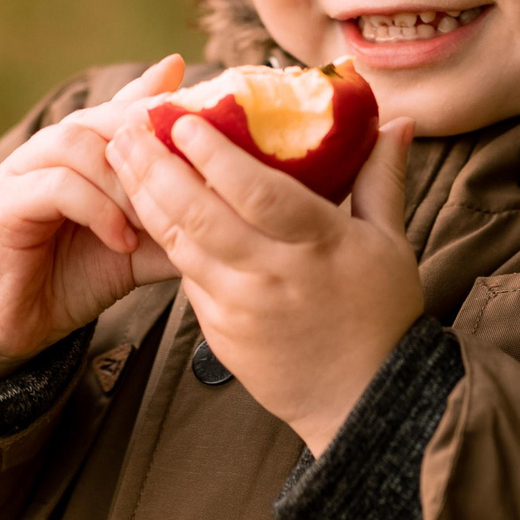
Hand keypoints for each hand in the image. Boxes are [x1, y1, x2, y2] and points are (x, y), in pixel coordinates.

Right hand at [0, 55, 186, 387]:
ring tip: (152, 219)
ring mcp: (21, 171)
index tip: (210, 114)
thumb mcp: (139, 244)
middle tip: (191, 169)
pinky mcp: (3, 204)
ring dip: (124, 178)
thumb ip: (174, 217)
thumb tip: (233, 206)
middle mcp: (50, 149)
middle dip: (151, 139)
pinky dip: (97, 208)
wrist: (17, 327)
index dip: (165, 105)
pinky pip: (56, 185)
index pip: (126, 108)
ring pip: (78, 143)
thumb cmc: (77, 277)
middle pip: (105, 115)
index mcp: (82, 148)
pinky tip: (122, 239)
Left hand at [106, 109, 421, 454]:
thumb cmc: (381, 314)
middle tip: (129, 124)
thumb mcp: (390, 243)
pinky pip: (185, 276)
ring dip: (145, 196)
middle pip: (200, 215)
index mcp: (318, 245)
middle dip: (156, 166)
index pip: (257, 193)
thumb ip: (382, 177)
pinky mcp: (219, 331)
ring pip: (179, 244)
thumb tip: (397, 120)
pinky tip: (144, 206)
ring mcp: (239, 306)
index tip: (184, 119)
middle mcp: (271, 275)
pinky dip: (163, 238)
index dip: (216, 156)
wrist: (361, 400)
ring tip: (121, 156)